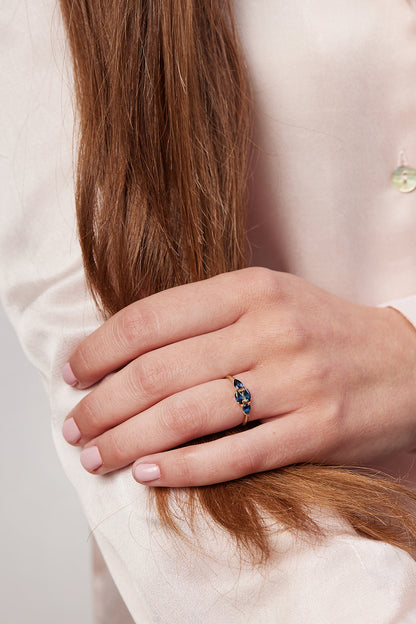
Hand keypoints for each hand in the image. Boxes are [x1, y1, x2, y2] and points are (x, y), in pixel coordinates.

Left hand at [62, 267, 415, 485]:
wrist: (407, 361)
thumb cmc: (324, 331)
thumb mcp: (270, 299)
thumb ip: (207, 316)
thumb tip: (129, 349)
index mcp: (251, 288)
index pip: (153, 317)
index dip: (101, 347)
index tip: (74, 372)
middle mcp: (270, 329)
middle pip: (160, 371)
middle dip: (104, 403)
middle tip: (75, 425)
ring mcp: (295, 380)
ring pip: (189, 415)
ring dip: (130, 440)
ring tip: (97, 455)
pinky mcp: (316, 430)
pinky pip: (235, 455)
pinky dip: (184, 468)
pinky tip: (148, 474)